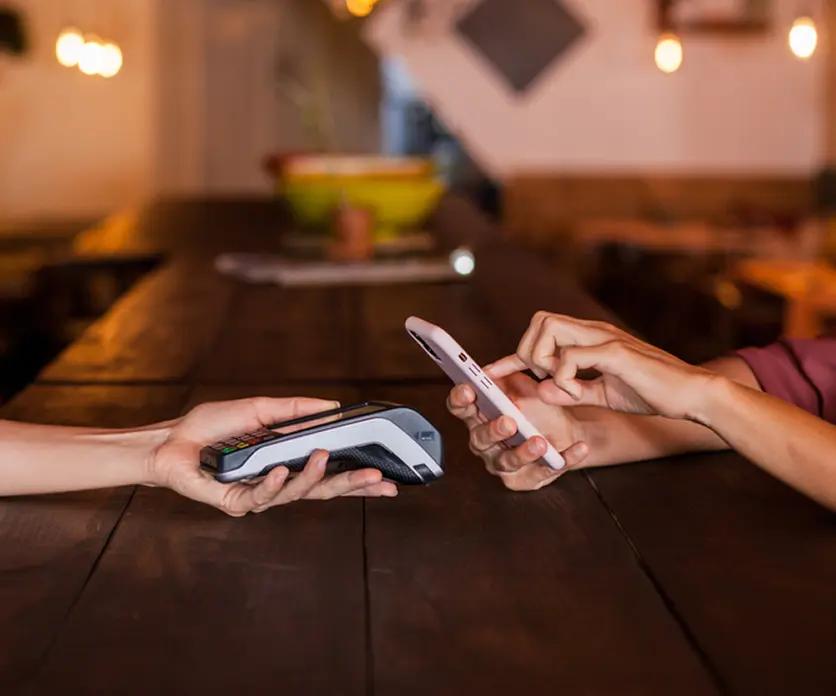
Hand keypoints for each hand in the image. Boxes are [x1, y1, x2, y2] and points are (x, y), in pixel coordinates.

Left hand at [147, 397, 397, 515]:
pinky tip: (279, 470)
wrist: (171, 440)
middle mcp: (278, 483)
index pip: (330, 473)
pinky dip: (272, 483)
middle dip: (353, 486)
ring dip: (314, 478)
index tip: (387, 478)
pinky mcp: (235, 502)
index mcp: (288, 462)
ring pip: (296, 494)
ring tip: (326, 458)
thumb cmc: (211, 427)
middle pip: (323, 490)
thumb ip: (296, 411)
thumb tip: (333, 407)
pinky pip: (260, 497)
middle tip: (379, 480)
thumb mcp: (259, 410)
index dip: (358, 478)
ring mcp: (258, 495)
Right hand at [447, 372, 588, 490]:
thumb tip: (490, 371)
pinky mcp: (526, 479)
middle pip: (480, 439)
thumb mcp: (523, 385)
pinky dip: (562, 460)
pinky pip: (543, 472)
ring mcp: (503, 463)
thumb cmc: (538, 406)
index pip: (460, 408)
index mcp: (479, 415)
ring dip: (523, 452)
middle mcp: (485, 443)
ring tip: (540, 442)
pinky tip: (577, 448)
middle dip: (493, 430)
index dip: (460, 400)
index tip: (468, 390)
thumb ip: (506, 377)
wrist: (569, 428)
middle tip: (509, 422)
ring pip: (507, 461)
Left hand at [490, 312, 716, 420]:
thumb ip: (572, 391)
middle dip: (528, 352)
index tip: (493, 374)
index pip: (542, 333)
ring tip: (560, 384)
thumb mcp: (602, 394)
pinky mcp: (616, 352)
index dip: (513, 355)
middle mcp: (594, 331)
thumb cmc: (650, 392)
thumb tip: (541, 390)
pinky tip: (573, 390)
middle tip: (544, 379)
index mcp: (589, 339)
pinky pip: (572, 355)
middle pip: (539, 320)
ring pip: (549, 327)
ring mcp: (604, 338)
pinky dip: (563, 375)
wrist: (691, 395)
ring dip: (543, 359)